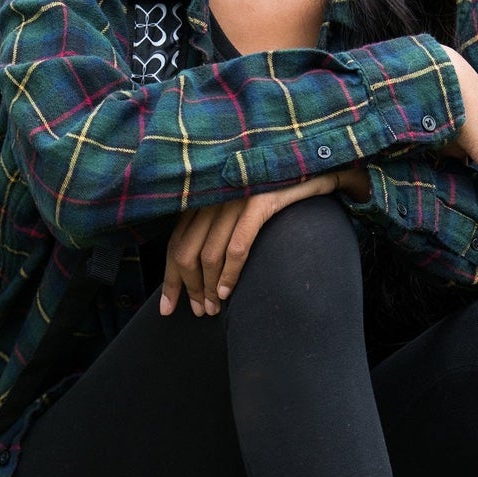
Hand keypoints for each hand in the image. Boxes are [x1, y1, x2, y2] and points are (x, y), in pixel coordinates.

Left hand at [161, 170, 350, 315]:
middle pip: (184, 253)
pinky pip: (236, 247)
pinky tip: (227, 292)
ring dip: (208, 289)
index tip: (167, 306)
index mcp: (204, 198)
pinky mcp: (258, 202)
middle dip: (188, 289)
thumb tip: (200, 271)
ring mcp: (234, 199)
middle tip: (198, 312)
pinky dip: (229, 274)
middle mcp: (213, 196)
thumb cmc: (274, 191)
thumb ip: (217, 230)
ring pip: (207, 255)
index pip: (175, 243)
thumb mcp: (238, 208)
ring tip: (213, 309)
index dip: (170, 278)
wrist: (310, 164)